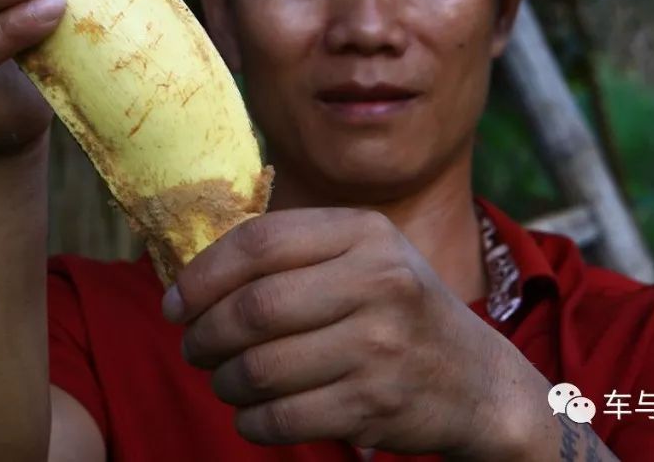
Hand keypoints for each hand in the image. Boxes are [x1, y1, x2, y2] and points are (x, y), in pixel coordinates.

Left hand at [166, 208, 527, 456]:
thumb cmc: (396, 310)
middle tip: (191, 347)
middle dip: (204, 333)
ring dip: (223, 380)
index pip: (257, 243)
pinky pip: (282, 417)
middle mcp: (378, 281)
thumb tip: (191, 276)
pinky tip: (249, 413)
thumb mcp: (363, 255)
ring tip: (221, 379)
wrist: (478, 383)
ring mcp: (380, 345)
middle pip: (252, 308)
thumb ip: (292, 251)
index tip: (175, 302)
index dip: (202, 275)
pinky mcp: (376, 404)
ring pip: (260, 367)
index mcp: (364, 232)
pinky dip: (250, 421)